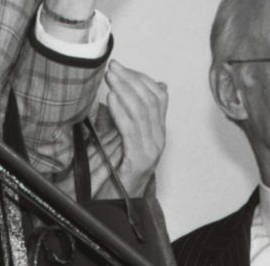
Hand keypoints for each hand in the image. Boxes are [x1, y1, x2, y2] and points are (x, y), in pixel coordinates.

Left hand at [105, 60, 168, 196]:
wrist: (116, 203)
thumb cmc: (117, 169)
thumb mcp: (125, 136)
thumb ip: (130, 115)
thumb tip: (135, 87)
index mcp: (158, 131)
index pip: (158, 96)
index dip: (140, 78)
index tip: (122, 67)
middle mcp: (159, 138)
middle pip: (150, 100)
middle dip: (130, 79)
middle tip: (113, 67)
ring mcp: (152, 150)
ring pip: (142, 111)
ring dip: (124, 90)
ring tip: (110, 78)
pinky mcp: (139, 160)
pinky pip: (132, 130)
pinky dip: (121, 111)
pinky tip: (111, 99)